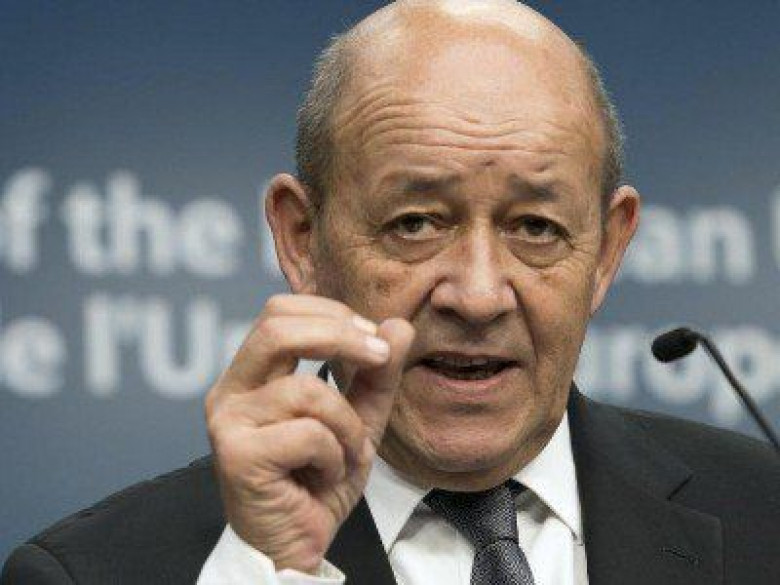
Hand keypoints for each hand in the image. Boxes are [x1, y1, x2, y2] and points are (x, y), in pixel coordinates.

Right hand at [205, 294, 413, 572]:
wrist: (295, 547)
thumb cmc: (316, 482)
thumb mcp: (358, 420)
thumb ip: (376, 375)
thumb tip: (400, 324)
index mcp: (251, 375)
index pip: (279, 311)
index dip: (332, 314)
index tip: (374, 340)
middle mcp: (230, 391)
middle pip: (277, 328)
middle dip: (342, 337)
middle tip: (381, 357)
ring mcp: (228, 422)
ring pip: (308, 391)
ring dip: (348, 426)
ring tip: (346, 456)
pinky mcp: (238, 455)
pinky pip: (309, 434)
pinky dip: (335, 457)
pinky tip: (324, 478)